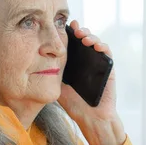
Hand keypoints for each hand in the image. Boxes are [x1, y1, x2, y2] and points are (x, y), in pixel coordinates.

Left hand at [58, 20, 124, 144]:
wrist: (90, 118)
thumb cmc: (74, 104)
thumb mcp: (58, 85)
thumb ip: (51, 73)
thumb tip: (36, 59)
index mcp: (74, 62)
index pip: (72, 42)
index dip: (68, 33)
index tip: (63, 26)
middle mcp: (87, 60)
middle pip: (84, 39)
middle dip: (79, 31)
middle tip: (74, 30)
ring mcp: (98, 62)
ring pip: (95, 42)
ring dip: (90, 36)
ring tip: (83, 37)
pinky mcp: (109, 68)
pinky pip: (107, 53)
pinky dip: (102, 46)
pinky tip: (96, 46)